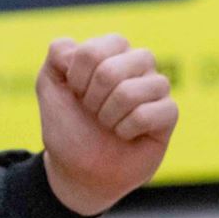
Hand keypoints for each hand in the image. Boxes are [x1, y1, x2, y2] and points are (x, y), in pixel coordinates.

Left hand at [37, 35, 177, 215]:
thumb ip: (58, 53)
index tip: (76, 94)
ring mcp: (156, 86)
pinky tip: (125, 135)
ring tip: (108, 124)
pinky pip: (148, 114)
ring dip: (108, 116)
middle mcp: (138, 61)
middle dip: (92, 99)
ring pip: (130, 92)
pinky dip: (126, 130)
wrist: (80, 170)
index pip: (92, 51)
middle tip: (93, 111)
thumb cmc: (69, 125)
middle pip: (110, 70)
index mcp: (112, 49)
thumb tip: (81, 47)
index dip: (77, 79)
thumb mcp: (49, 85)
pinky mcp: (168, 113)